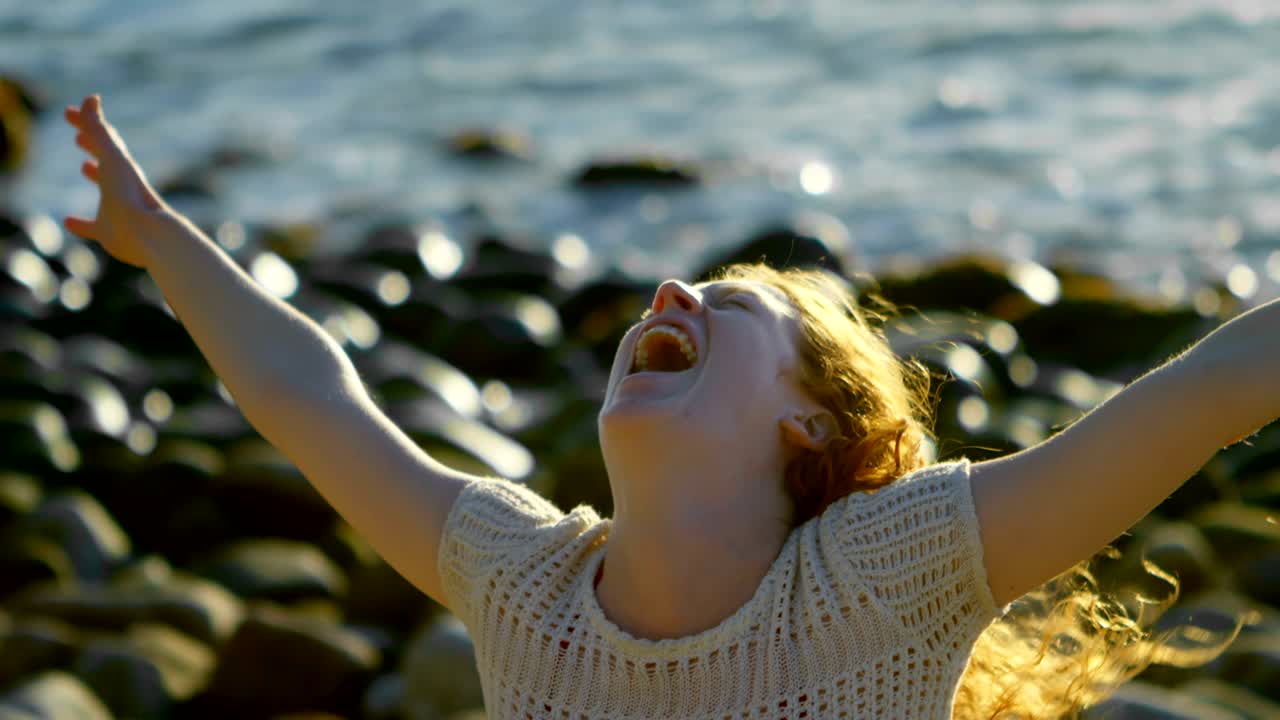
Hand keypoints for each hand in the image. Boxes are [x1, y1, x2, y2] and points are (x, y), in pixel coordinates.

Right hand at [63, 94, 166, 266]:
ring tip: (85, 167)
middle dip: (92, 145)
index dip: (86, 123)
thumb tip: (92, 98)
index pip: (102, 138)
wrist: (147, 235)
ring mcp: (116, 209)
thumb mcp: (111, 157)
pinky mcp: (110, 233)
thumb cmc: (128, 195)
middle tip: (79, 137)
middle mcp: (121, 185)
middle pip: (105, 159)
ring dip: (95, 174)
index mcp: (120, 166)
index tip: (71, 111)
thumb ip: (98, 130)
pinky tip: (68, 221)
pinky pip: (92, 226)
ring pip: (105, 188)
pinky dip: (80, 222)